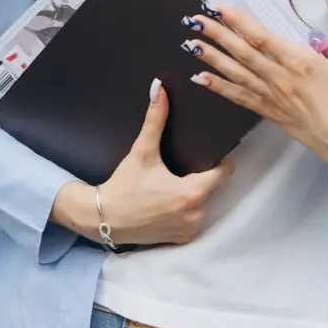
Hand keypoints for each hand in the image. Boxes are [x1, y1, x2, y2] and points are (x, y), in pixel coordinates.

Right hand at [57, 78, 233, 246]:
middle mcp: (197, 214)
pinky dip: (184, 212)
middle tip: (180, 169)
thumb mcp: (142, 152)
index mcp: (193, 192)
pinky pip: (193, 220)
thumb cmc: (124, 185)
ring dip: (193, 196)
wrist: (103, 218)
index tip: (207, 154)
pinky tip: (167, 203)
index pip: (224, 172)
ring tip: (172, 185)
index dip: (218, 161)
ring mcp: (190, 229)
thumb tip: (159, 88)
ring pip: (203, 204)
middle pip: (211, 187)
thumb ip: (155, 120)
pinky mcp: (181, 239)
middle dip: (200, 178)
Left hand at [182, 5, 327, 180]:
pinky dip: (218, 88)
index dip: (237, 21)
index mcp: (300, 62)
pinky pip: (239, 98)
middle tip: (193, 20)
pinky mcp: (270, 113)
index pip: (261, 37)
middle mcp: (280, 78)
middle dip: (216, 35)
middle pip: (242, 53)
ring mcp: (272, 97)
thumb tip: (321, 41)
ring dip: (211, 58)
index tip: (218, 8)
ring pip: (236, 74)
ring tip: (190, 44)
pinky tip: (200, 79)